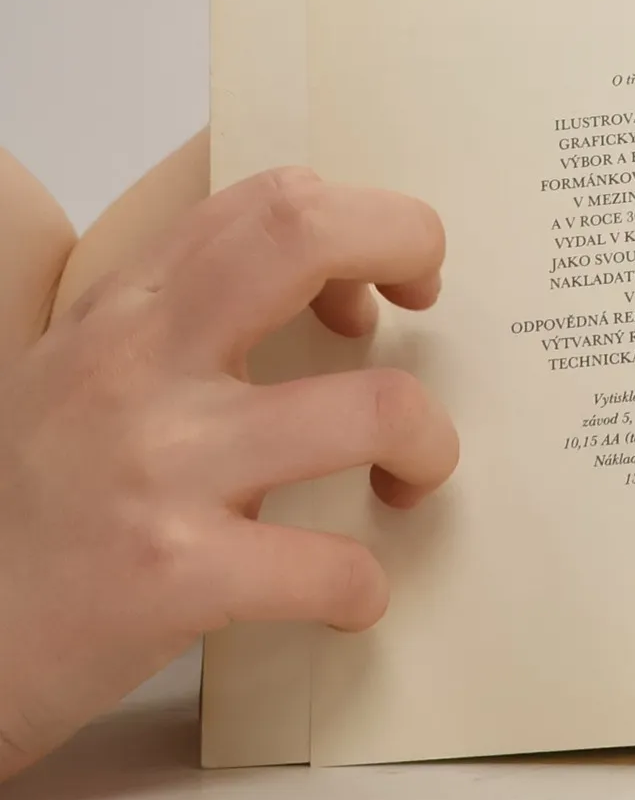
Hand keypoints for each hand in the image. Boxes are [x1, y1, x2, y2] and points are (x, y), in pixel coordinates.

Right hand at [0, 167, 457, 779]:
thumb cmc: (39, 513)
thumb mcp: (87, 380)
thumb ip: (187, 321)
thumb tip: (339, 283)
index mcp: (122, 315)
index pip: (268, 202)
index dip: (358, 222)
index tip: (375, 284)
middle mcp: (136, 368)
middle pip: (306, 235)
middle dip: (409, 245)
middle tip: (425, 308)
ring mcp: (158, 467)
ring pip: (375, 408)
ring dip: (428, 446)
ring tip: (407, 479)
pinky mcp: (173, 575)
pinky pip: (334, 565)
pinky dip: (365, 587)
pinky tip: (346, 597)